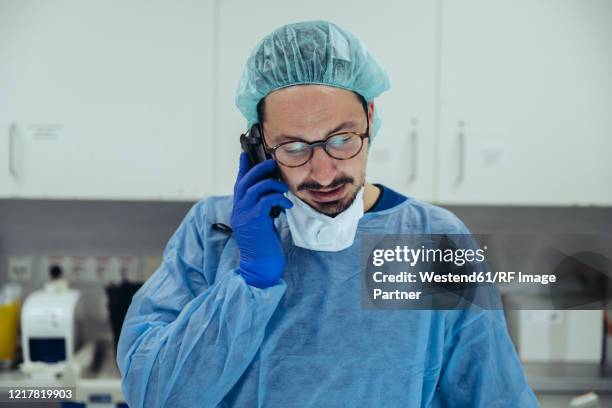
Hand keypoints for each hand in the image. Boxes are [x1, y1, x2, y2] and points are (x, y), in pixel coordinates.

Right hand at [231, 153, 292, 287]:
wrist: (260, 267)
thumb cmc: (264, 246)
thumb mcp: (262, 223)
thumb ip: (262, 209)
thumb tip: (273, 195)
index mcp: (239, 209)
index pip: (239, 183)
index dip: (242, 167)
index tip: (245, 153)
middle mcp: (238, 210)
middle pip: (245, 181)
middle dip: (259, 168)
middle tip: (272, 163)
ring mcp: (244, 215)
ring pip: (255, 188)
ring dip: (272, 184)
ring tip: (284, 189)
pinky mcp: (254, 221)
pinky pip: (266, 201)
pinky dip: (278, 199)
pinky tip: (287, 205)